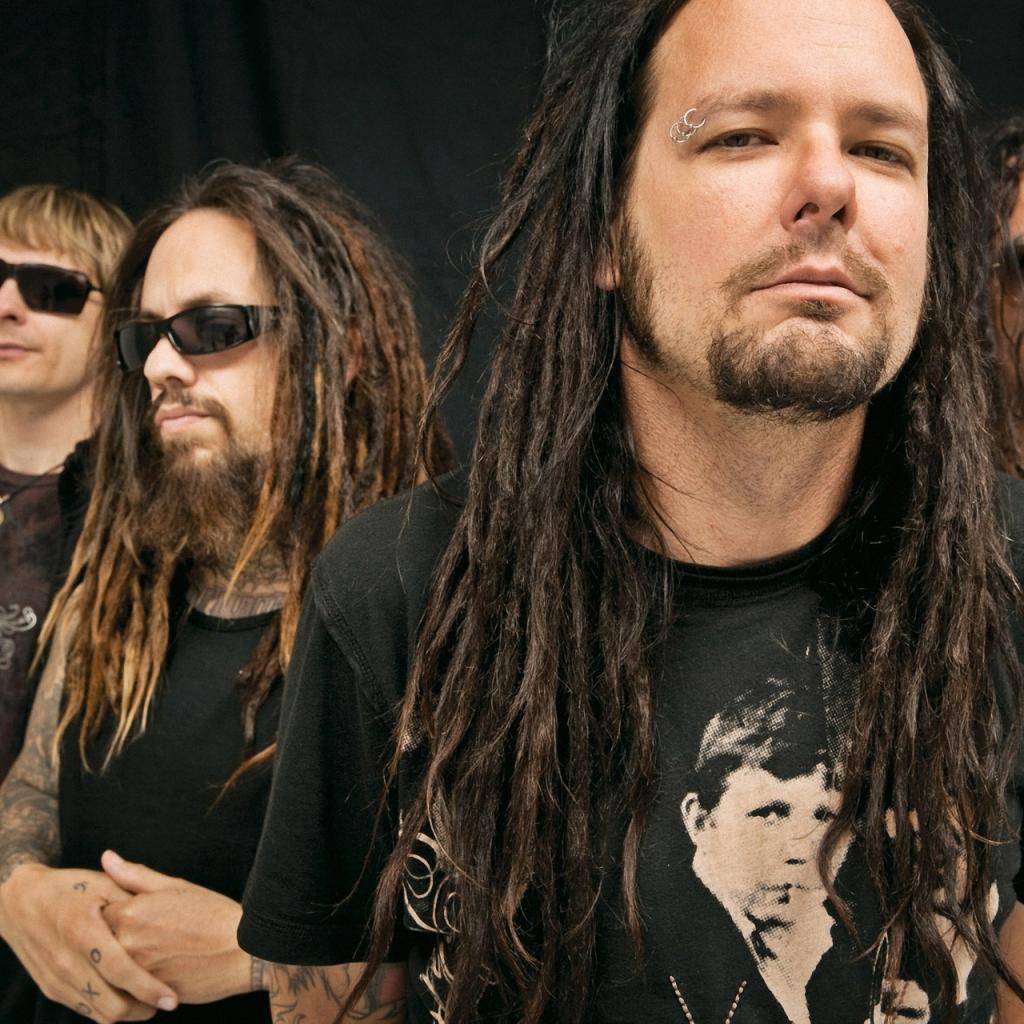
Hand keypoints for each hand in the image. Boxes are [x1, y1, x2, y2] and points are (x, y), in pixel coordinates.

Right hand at [0, 862, 178, 1021]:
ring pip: (98, 1013)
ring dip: (126, 1013)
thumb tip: (168, 911)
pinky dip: (107, 1009)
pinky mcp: (51, 988)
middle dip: (142, 1009)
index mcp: (83, 931)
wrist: (20, 903)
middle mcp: (66, 961)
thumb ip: (134, 898)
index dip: (148, 988)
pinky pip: (84, 1009)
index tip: (171, 999)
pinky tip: (125, 997)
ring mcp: (56, 979)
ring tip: (149, 1001)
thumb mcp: (103, 884)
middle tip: (166, 1001)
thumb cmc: (68, 889)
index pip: (120, 970)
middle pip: (110, 1003)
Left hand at [100, 850, 253, 1003]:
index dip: (112, 912)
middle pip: (101, 943)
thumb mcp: (175, 886)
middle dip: (115, 938)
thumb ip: (135, 875)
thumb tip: (107, 857)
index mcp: (130, 913)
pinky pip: (127, 989)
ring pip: (112, 968)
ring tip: (154, 951)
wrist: (243, 950)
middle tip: (147, 934)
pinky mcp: (145, 995)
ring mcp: (134, 973)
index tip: (129, 913)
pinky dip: (134, 982)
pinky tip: (158, 970)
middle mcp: (126, 944)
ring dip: (123, 961)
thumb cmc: (212, 913)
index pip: (98, 913)